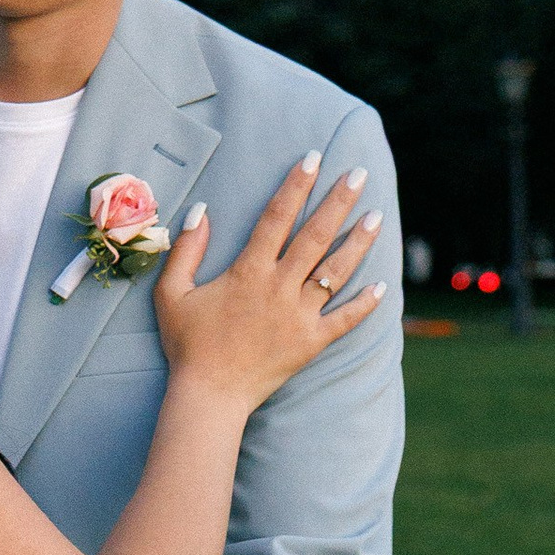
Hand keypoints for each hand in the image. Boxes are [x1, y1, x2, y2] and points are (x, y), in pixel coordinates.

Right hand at [150, 157, 384, 410]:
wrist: (209, 395)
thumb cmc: (188, 343)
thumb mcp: (171, 292)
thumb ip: (186, 249)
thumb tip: (201, 210)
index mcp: (248, 271)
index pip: (277, 218)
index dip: (296, 186)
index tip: (313, 159)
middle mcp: (279, 288)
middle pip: (315, 237)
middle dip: (338, 202)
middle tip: (359, 175)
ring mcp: (299, 316)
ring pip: (336, 272)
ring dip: (358, 243)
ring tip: (377, 216)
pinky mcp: (311, 343)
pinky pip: (345, 321)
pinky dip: (365, 304)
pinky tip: (383, 286)